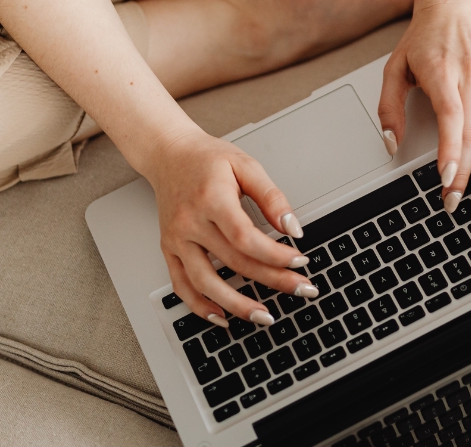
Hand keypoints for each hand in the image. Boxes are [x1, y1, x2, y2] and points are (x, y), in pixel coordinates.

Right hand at [142, 130, 317, 326]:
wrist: (169, 154)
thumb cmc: (208, 159)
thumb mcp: (246, 165)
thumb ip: (271, 196)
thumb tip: (292, 227)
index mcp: (210, 198)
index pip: (245, 237)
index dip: (274, 255)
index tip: (299, 261)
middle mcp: (190, 222)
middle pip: (234, 262)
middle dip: (272, 280)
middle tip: (301, 289)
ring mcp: (176, 239)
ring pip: (205, 282)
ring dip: (237, 305)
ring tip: (265, 316)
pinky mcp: (168, 249)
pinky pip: (181, 285)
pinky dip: (200, 306)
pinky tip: (222, 317)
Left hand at [378, 1, 470, 210]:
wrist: (454, 2)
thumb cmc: (423, 39)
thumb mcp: (394, 67)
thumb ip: (388, 107)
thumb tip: (391, 143)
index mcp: (440, 69)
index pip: (449, 116)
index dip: (450, 149)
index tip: (447, 177)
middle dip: (467, 168)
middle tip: (459, 197)